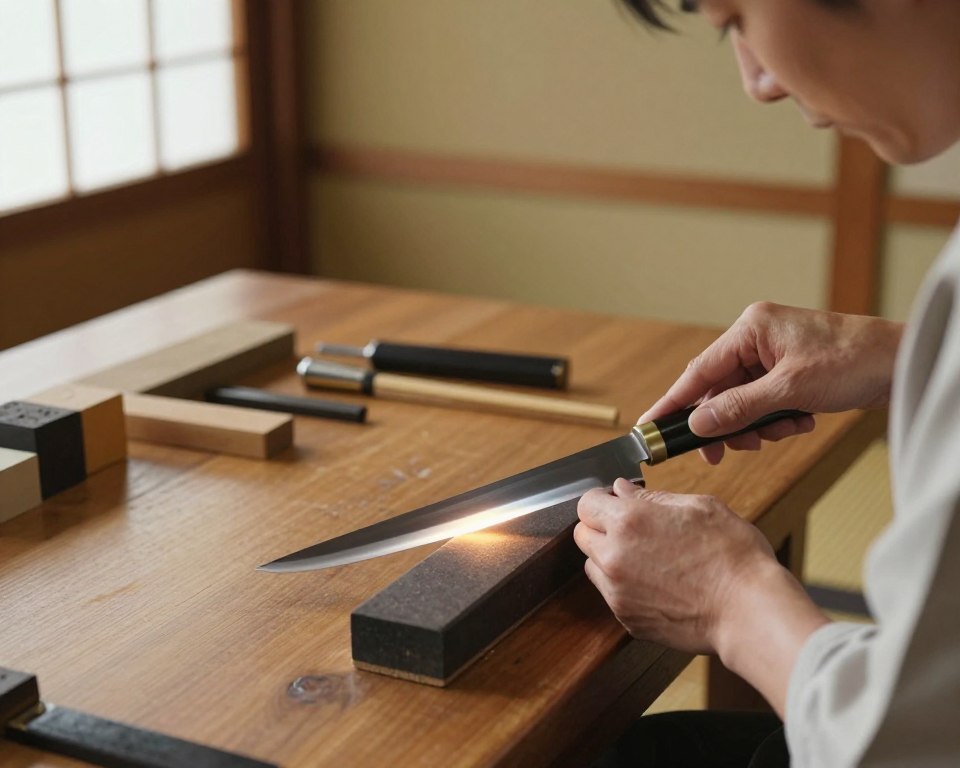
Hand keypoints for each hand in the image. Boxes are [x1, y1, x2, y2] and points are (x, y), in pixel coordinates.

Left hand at [574, 479, 776, 652]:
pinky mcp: (627, 618)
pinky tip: (656, 583)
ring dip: (608, 557)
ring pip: (592, 565)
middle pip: (582, 534)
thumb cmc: (733, 557)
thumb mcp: (699, 508)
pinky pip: (611, 594)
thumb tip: (623, 489)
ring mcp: (618, 591)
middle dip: (600, 527)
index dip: (601, 500)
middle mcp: (614, 556)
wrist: (749, 611)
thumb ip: (653, 498)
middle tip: (631, 529)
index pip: (587, 503)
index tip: (615, 503)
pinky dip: (623, 586)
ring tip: (647, 558)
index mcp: (630, 521)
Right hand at [640, 302, 903, 463]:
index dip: (672, 403)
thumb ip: (739, 408)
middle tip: (723, 452)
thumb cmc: (854, 360)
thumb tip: (698, 424)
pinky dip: (776, 419)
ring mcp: (772, 356)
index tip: (649, 427)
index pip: (698, 371)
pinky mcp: (787, 372)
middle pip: (719, 391)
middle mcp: (756, 339)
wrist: (902, 363)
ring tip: (785, 429)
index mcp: (750, 329)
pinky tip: (800, 420)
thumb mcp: (791, 389)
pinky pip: (764, 403)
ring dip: (757, 425)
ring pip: (742, 402)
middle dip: (728, 423)